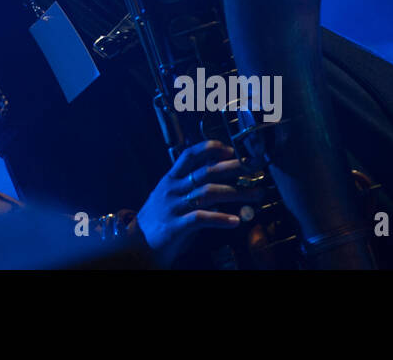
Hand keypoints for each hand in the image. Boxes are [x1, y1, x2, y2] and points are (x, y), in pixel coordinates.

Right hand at [135, 140, 263, 266]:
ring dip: (236, 193)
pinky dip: (221, 218)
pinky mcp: (175, 226)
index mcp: (170, 179)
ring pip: (208, 193)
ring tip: (255, 195)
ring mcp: (173, 207)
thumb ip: (190, 187)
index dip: (211, 149)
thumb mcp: (170, 197)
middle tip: (253, 169)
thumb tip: (218, 178)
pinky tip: (236, 221)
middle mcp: (172, 189)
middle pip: (206, 172)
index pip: (189, 155)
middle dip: (233, 168)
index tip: (232, 150)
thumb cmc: (158, 219)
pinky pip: (201, 218)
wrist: (137, 244)